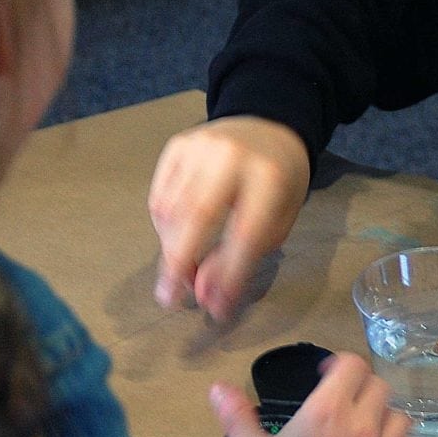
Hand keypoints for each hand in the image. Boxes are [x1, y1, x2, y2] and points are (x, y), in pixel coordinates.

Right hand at [148, 116, 310, 318]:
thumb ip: (246, 256)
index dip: (230, 275)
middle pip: (197, 216)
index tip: (217, 309)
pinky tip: (178, 236)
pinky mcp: (177, 145)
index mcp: (269, 175)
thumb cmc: (278, 181)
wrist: (268, 126)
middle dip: (181, 263)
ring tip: (183, 270)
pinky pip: (159, 197)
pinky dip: (164, 226)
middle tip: (170, 299)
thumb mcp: (278, 220)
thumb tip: (206, 295)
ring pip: (171, 210)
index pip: (246, 233)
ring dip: (172, 249)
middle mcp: (231, 156)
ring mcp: (199, 146)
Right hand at [210, 353, 411, 436]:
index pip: (353, 365)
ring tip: (362, 431)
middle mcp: (362, 428)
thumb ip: (236, 415)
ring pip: (399, 420)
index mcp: (326, 412)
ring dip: (382, 418)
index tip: (325, 374)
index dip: (340, 363)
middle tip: (342, 402)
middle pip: (380, 387)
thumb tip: (217, 387)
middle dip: (361, 388)